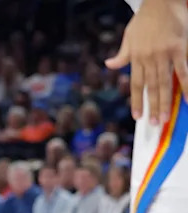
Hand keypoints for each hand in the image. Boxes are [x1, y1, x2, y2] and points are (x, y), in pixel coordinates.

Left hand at [106, 0, 187, 121]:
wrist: (161, 1)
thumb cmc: (146, 19)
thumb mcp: (129, 36)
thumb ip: (122, 54)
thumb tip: (109, 65)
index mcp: (136, 57)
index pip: (135, 84)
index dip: (136, 101)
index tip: (137, 116)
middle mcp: (149, 58)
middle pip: (150, 87)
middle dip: (152, 107)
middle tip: (154, 124)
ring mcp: (164, 54)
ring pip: (165, 82)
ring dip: (165, 101)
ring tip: (165, 118)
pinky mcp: (179, 48)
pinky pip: (184, 70)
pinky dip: (187, 85)